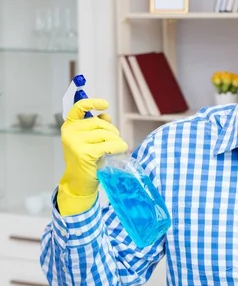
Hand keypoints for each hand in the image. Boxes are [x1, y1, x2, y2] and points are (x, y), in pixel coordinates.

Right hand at [57, 98, 127, 215]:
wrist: (78, 182)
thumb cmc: (86, 160)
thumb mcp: (88, 140)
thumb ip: (95, 126)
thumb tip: (106, 116)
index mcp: (69, 126)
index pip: (78, 108)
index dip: (92, 103)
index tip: (105, 104)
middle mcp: (69, 132)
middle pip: (99, 123)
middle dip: (112, 131)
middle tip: (116, 140)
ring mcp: (75, 143)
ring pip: (106, 134)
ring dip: (117, 140)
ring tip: (119, 147)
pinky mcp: (85, 153)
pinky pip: (109, 145)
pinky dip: (119, 146)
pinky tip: (121, 149)